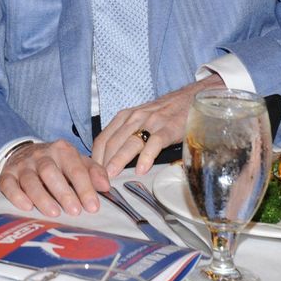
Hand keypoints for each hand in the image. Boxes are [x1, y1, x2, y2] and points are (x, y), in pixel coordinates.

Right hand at [0, 139, 109, 217]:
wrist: (25, 153)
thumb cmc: (57, 163)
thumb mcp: (77, 162)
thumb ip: (93, 172)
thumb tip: (105, 187)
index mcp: (62, 150)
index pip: (75, 167)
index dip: (85, 187)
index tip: (92, 207)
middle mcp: (41, 155)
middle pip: (50, 171)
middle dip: (63, 192)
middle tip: (74, 211)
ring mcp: (22, 165)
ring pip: (30, 179)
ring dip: (42, 197)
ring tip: (54, 213)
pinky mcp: (6, 174)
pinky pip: (8, 184)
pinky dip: (16, 196)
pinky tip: (26, 207)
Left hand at [92, 74, 223, 176]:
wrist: (189, 99)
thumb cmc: (163, 114)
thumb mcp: (139, 120)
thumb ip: (126, 136)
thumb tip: (112, 162)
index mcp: (124, 117)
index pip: (102, 139)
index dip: (95, 158)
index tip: (92, 174)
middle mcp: (134, 118)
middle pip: (112, 142)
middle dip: (103, 163)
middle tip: (98, 181)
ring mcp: (151, 122)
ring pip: (129, 142)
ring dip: (118, 161)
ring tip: (112, 177)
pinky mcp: (168, 128)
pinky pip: (154, 143)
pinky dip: (146, 157)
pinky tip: (141, 170)